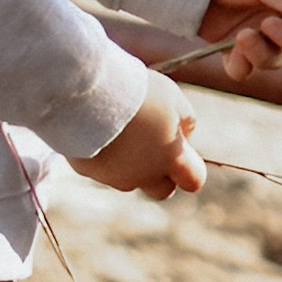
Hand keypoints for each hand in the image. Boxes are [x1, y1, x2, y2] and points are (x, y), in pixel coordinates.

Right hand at [70, 67, 205, 201]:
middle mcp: (144, 176)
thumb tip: (184, 136)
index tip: (184, 149)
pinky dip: (105, 154)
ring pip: (130, 177)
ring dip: (130, 161)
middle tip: (154, 144)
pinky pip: (102, 166)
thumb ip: (185, 121)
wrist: (87, 92)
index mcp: (170, 158)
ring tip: (122, 126)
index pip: (194, 180)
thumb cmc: (136, 91)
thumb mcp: (172, 97)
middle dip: (162, 173)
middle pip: (162, 189)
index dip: (191, 167)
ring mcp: (115, 177)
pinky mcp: (89, 172)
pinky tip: (98, 128)